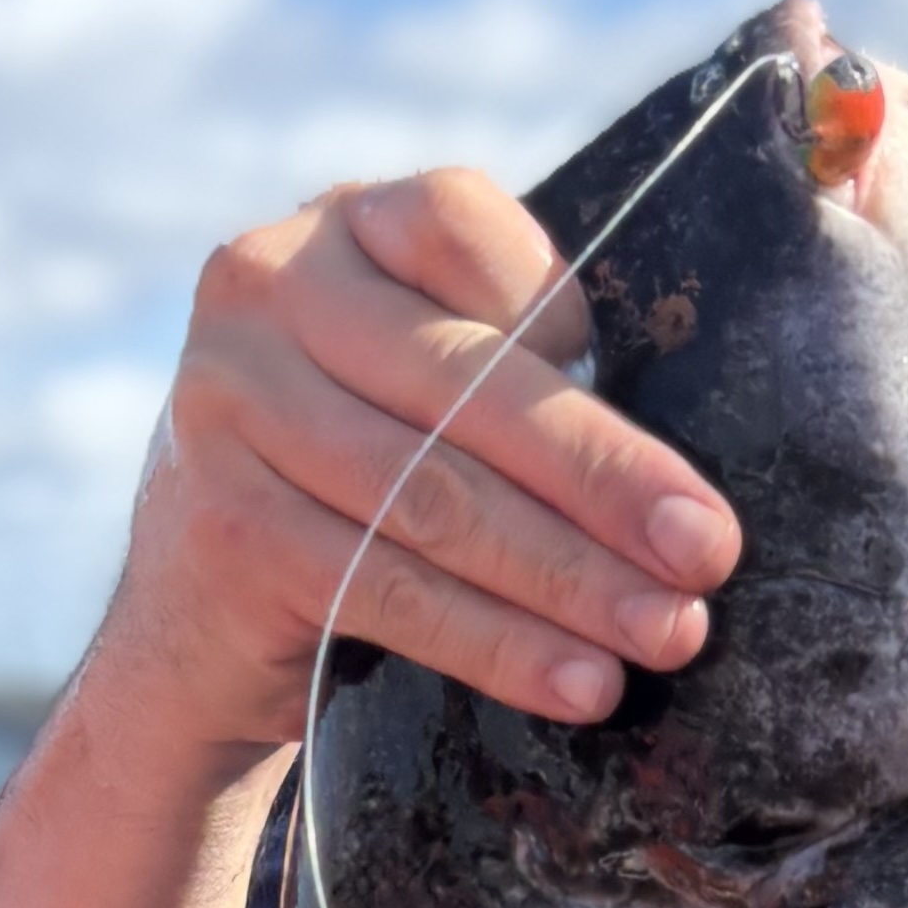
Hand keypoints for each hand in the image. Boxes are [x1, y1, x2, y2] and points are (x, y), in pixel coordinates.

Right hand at [84, 166, 741, 772]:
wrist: (199, 616)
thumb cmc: (363, 485)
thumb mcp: (421, 390)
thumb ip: (513, 374)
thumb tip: (681, 487)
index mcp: (342, 224)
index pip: (466, 228)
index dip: (566, 315)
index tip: (642, 400)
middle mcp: (264, 286)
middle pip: (468, 385)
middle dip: (606, 479)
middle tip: (709, 555)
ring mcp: (226, 401)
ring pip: (436, 498)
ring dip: (569, 578)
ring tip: (665, 634)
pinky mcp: (223, 522)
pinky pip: (388, 590)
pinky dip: (498, 645)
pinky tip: (578, 684)